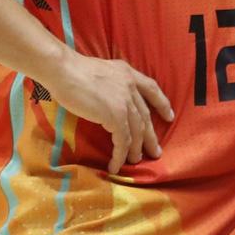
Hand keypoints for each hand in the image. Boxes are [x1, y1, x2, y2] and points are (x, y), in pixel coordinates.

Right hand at [51, 52, 175, 172]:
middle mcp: (130, 86)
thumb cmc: (73, 70)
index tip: (169, 116)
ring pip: (136, 131)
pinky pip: (122, 141)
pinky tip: (116, 165)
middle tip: (156, 152)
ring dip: (136, 149)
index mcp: (128, 73)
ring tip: (135, 161)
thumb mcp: (102, 71)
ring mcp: (125, 102)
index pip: (152, 89)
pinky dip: (120, 155)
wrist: (64, 70)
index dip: (162, 104)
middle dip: (151, 136)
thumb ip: (112, 82)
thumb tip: (109, 97)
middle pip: (145, 116)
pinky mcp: (115, 116)